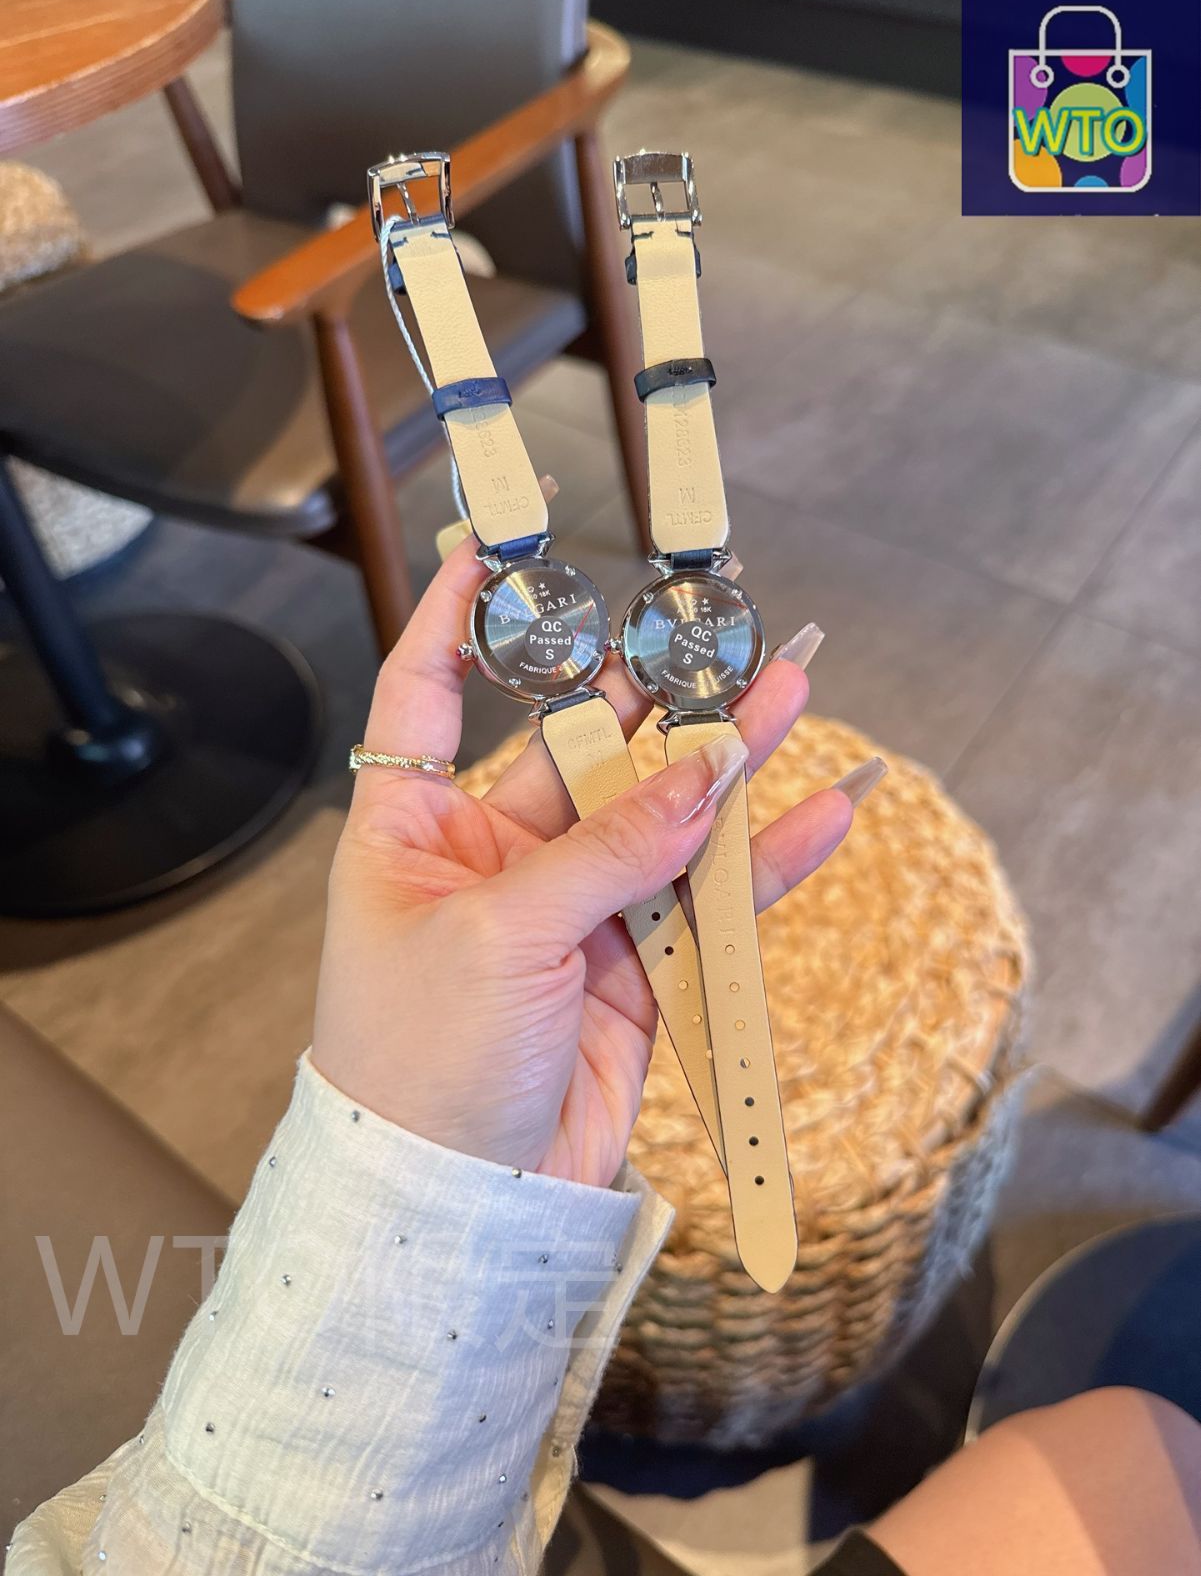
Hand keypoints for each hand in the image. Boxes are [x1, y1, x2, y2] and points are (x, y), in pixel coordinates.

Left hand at [312, 539, 851, 1187]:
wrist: (456, 1207)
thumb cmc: (419, 1066)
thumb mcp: (499, 935)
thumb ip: (608, 851)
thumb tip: (704, 776)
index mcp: (415, 831)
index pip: (428, 695)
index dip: (458, 622)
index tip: (494, 554)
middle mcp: (492, 858)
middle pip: (580, 749)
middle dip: (650, 694)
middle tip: (717, 630)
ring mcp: (568, 912)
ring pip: (659, 818)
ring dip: (725, 764)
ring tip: (793, 692)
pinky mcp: (631, 970)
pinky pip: (704, 901)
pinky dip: (763, 865)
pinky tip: (823, 813)